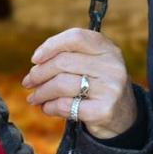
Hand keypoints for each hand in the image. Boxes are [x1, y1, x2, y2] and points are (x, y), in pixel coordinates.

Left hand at [21, 28, 136, 139]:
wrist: (124, 116)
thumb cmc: (99, 84)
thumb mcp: (94, 63)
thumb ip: (71, 55)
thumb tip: (36, 62)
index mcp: (108, 48)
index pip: (75, 37)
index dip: (51, 45)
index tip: (35, 59)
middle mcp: (112, 66)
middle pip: (63, 62)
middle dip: (39, 73)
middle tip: (28, 82)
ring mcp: (110, 89)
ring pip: (61, 84)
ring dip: (41, 92)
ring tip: (34, 97)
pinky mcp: (103, 111)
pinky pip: (66, 106)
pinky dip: (50, 107)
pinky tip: (46, 108)